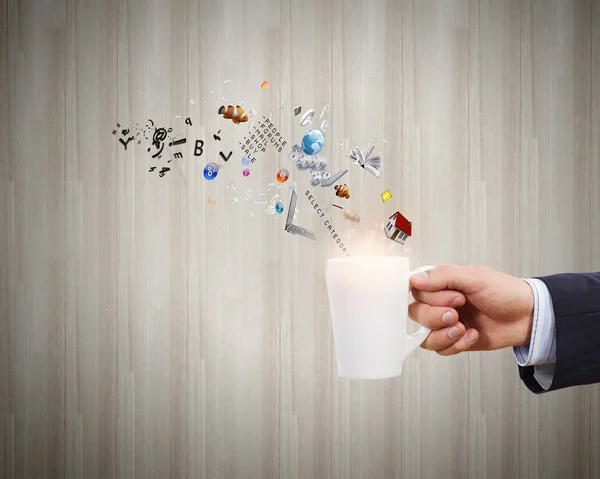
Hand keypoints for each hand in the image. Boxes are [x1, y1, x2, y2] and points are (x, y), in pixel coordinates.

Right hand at [409, 264, 534, 355]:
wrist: (526, 317)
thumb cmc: (504, 292)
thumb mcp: (475, 277)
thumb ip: (442, 277)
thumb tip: (414, 279)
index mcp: (441, 283)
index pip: (415, 290)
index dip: (430, 298)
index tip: (453, 298)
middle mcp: (439, 302)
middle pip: (416, 313)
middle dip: (436, 317)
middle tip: (457, 313)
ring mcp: (445, 323)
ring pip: (424, 335)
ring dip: (444, 334)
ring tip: (464, 329)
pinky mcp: (453, 340)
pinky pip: (440, 349)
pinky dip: (456, 345)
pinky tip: (472, 335)